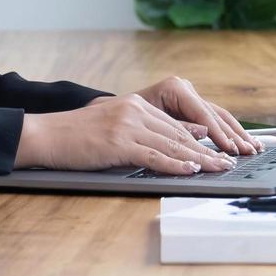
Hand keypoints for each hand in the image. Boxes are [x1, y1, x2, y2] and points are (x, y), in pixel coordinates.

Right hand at [14, 94, 237, 173]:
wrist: (46, 135)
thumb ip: (145, 130)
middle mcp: (135, 110)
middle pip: (179, 134)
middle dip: (207, 150)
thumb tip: (179, 139)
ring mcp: (127, 125)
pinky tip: (191, 171)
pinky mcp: (119, 142)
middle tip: (228, 162)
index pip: (176, 125)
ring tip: (219, 169)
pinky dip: (176, 165)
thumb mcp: (114, 126)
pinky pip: (154, 156)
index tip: (219, 151)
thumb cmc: (77, 136)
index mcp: (135, 105)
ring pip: (172, 144)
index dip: (200, 140)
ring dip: (199, 159)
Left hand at [133, 75, 263, 155]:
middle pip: (215, 115)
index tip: (229, 149)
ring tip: (254, 148)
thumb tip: (203, 134)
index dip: (218, 133)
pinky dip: (229, 132)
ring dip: (237, 134)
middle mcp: (185, 89)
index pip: (203, 114)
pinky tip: (243, 142)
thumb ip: (177, 128)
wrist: (108, 113)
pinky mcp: (192, 106)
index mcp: (175, 88)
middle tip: (249, 152)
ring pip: (219, 116)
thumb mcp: (147, 123)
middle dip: (234, 135)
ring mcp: (190, 96)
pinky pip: (214, 119)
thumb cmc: (123, 119)